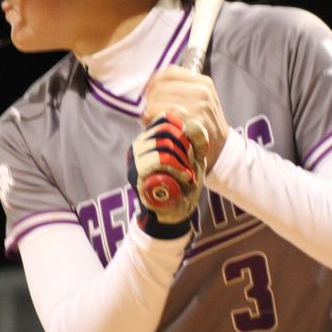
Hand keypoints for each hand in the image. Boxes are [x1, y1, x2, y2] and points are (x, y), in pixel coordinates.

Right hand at [127, 113, 205, 229]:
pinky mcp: (136, 173)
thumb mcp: (195, 158)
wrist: (175, 213)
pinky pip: (159, 160)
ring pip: (163, 144)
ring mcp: (134, 159)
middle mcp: (138, 145)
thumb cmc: (184, 184)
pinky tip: (184, 177)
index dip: (182, 126)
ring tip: (187, 173)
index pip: (164, 118)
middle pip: (165, 128)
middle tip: (190, 163)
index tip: (192, 145)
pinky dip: (177, 168)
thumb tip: (192, 123)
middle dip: (185, 145)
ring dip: (182, 160)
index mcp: (149, 138)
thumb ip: (196, 139)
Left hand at [142, 66, 229, 168]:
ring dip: (150, 111)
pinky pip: (163, 116)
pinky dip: (154, 121)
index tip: (149, 93)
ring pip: (159, 101)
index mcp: (203, 82)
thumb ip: (181, 91)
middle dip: (150, 100)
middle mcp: (202, 91)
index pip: (170, 72)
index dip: (154, 81)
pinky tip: (156, 126)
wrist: (222, 149)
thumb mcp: (201, 101)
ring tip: (152, 120)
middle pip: (162, 87)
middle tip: (149, 112)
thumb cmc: (205, 126)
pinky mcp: (192, 122)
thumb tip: (150, 89)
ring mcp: (198, 106)